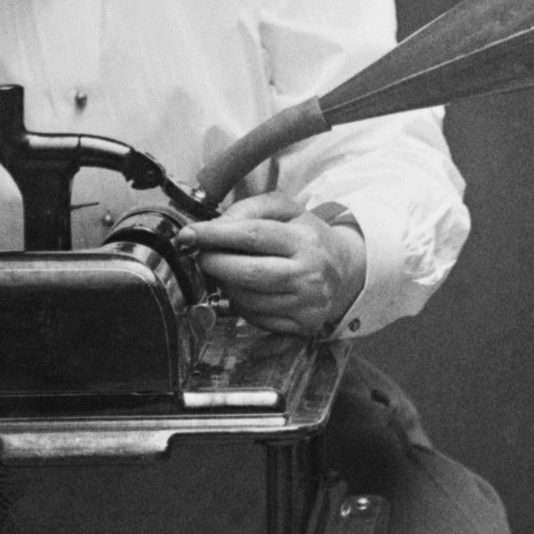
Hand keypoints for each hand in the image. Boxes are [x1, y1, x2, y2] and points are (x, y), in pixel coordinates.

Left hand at [177, 193, 364, 336]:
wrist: (344, 268)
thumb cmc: (307, 237)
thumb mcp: (286, 209)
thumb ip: (250, 209)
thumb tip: (215, 227)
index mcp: (306, 239)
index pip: (253, 235)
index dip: (215, 235)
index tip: (189, 235)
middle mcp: (310, 273)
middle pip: (249, 274)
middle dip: (215, 265)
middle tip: (203, 258)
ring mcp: (308, 302)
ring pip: (248, 301)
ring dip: (227, 288)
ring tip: (229, 274)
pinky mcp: (304, 325)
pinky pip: (257, 320)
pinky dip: (242, 307)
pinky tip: (247, 293)